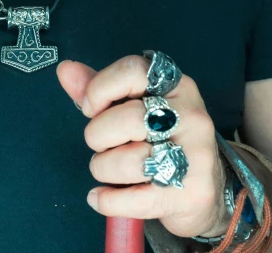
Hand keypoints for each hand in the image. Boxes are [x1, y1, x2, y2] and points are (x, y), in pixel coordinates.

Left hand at [56, 56, 231, 238]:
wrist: (206, 192)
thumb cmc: (161, 141)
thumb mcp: (134, 107)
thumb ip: (99, 88)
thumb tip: (65, 70)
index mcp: (176, 85)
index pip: (133, 70)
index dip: (101, 88)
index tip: (90, 107)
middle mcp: (191, 115)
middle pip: (128, 118)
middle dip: (98, 135)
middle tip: (100, 144)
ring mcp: (196, 156)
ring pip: (129, 161)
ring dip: (103, 168)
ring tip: (107, 170)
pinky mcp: (192, 194)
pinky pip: (134, 200)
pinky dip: (107, 201)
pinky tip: (101, 197)